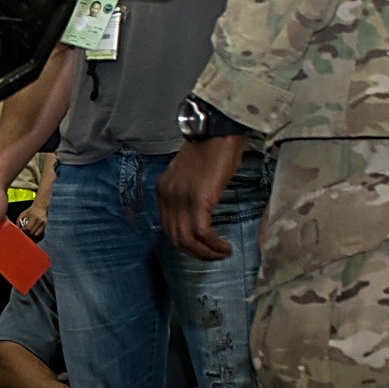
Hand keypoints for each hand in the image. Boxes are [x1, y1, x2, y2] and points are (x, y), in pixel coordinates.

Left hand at [17, 194, 48, 237]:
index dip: (24, 230)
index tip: (21, 229)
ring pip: (36, 234)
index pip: (28, 228)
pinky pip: (40, 233)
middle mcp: (40, 221)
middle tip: (24, 230)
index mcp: (34, 217)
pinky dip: (35, 233)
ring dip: (31, 233)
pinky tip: (33, 229)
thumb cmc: (30, 211)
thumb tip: (17, 228)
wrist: (40, 207)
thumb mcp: (23, 214)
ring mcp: (43, 223)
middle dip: (27, 232)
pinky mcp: (45, 225)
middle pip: (32, 232)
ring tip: (29, 230)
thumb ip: (18, 220)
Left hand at [159, 135, 248, 261]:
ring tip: (222, 254)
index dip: (185, 243)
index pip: (168, 227)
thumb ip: (187, 193)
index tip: (202, 247)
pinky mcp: (198, 199)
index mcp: (163, 191)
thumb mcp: (190, 175)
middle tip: (214, 256)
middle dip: (195, 253)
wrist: (217, 131)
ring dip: (206, 253)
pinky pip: (201, 232)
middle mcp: (167, 196)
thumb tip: (198, 213)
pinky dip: (213, 244)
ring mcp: (181, 198)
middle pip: (175, 237)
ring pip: (187, 240)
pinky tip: (225, 246)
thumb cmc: (211, 150)